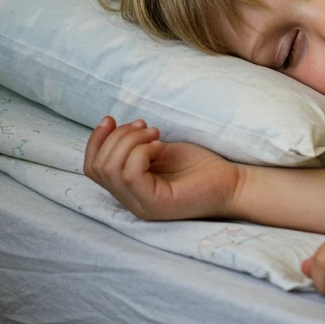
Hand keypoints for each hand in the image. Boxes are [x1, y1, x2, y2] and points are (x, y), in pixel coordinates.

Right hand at [84, 117, 240, 221]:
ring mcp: (141, 205)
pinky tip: (160, 145)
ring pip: (111, 168)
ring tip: (155, 133)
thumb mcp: (161, 152)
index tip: (110, 118)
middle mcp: (130, 200)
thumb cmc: (200, 167)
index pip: (92, 169)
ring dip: (129, 141)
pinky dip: (141, 151)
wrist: (232, 184)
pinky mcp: (155, 204)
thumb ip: (137, 147)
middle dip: (117, 137)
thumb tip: (115, 129)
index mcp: (129, 188)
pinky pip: (130, 174)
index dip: (94, 141)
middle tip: (145, 126)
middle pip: (98, 166)